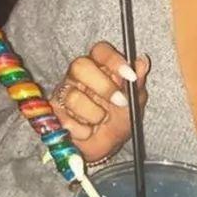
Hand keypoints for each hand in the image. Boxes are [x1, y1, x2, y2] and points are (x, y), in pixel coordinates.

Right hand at [50, 41, 149, 161]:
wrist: (108, 146)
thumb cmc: (121, 118)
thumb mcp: (135, 101)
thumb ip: (137, 82)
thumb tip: (143, 62)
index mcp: (100, 65)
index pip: (100, 50)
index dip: (114, 60)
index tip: (130, 75)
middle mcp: (79, 74)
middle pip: (79, 66)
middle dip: (103, 86)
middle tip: (120, 102)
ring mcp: (64, 92)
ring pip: (73, 96)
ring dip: (94, 114)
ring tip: (101, 121)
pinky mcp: (54, 113)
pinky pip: (64, 120)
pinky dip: (82, 130)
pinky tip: (88, 131)